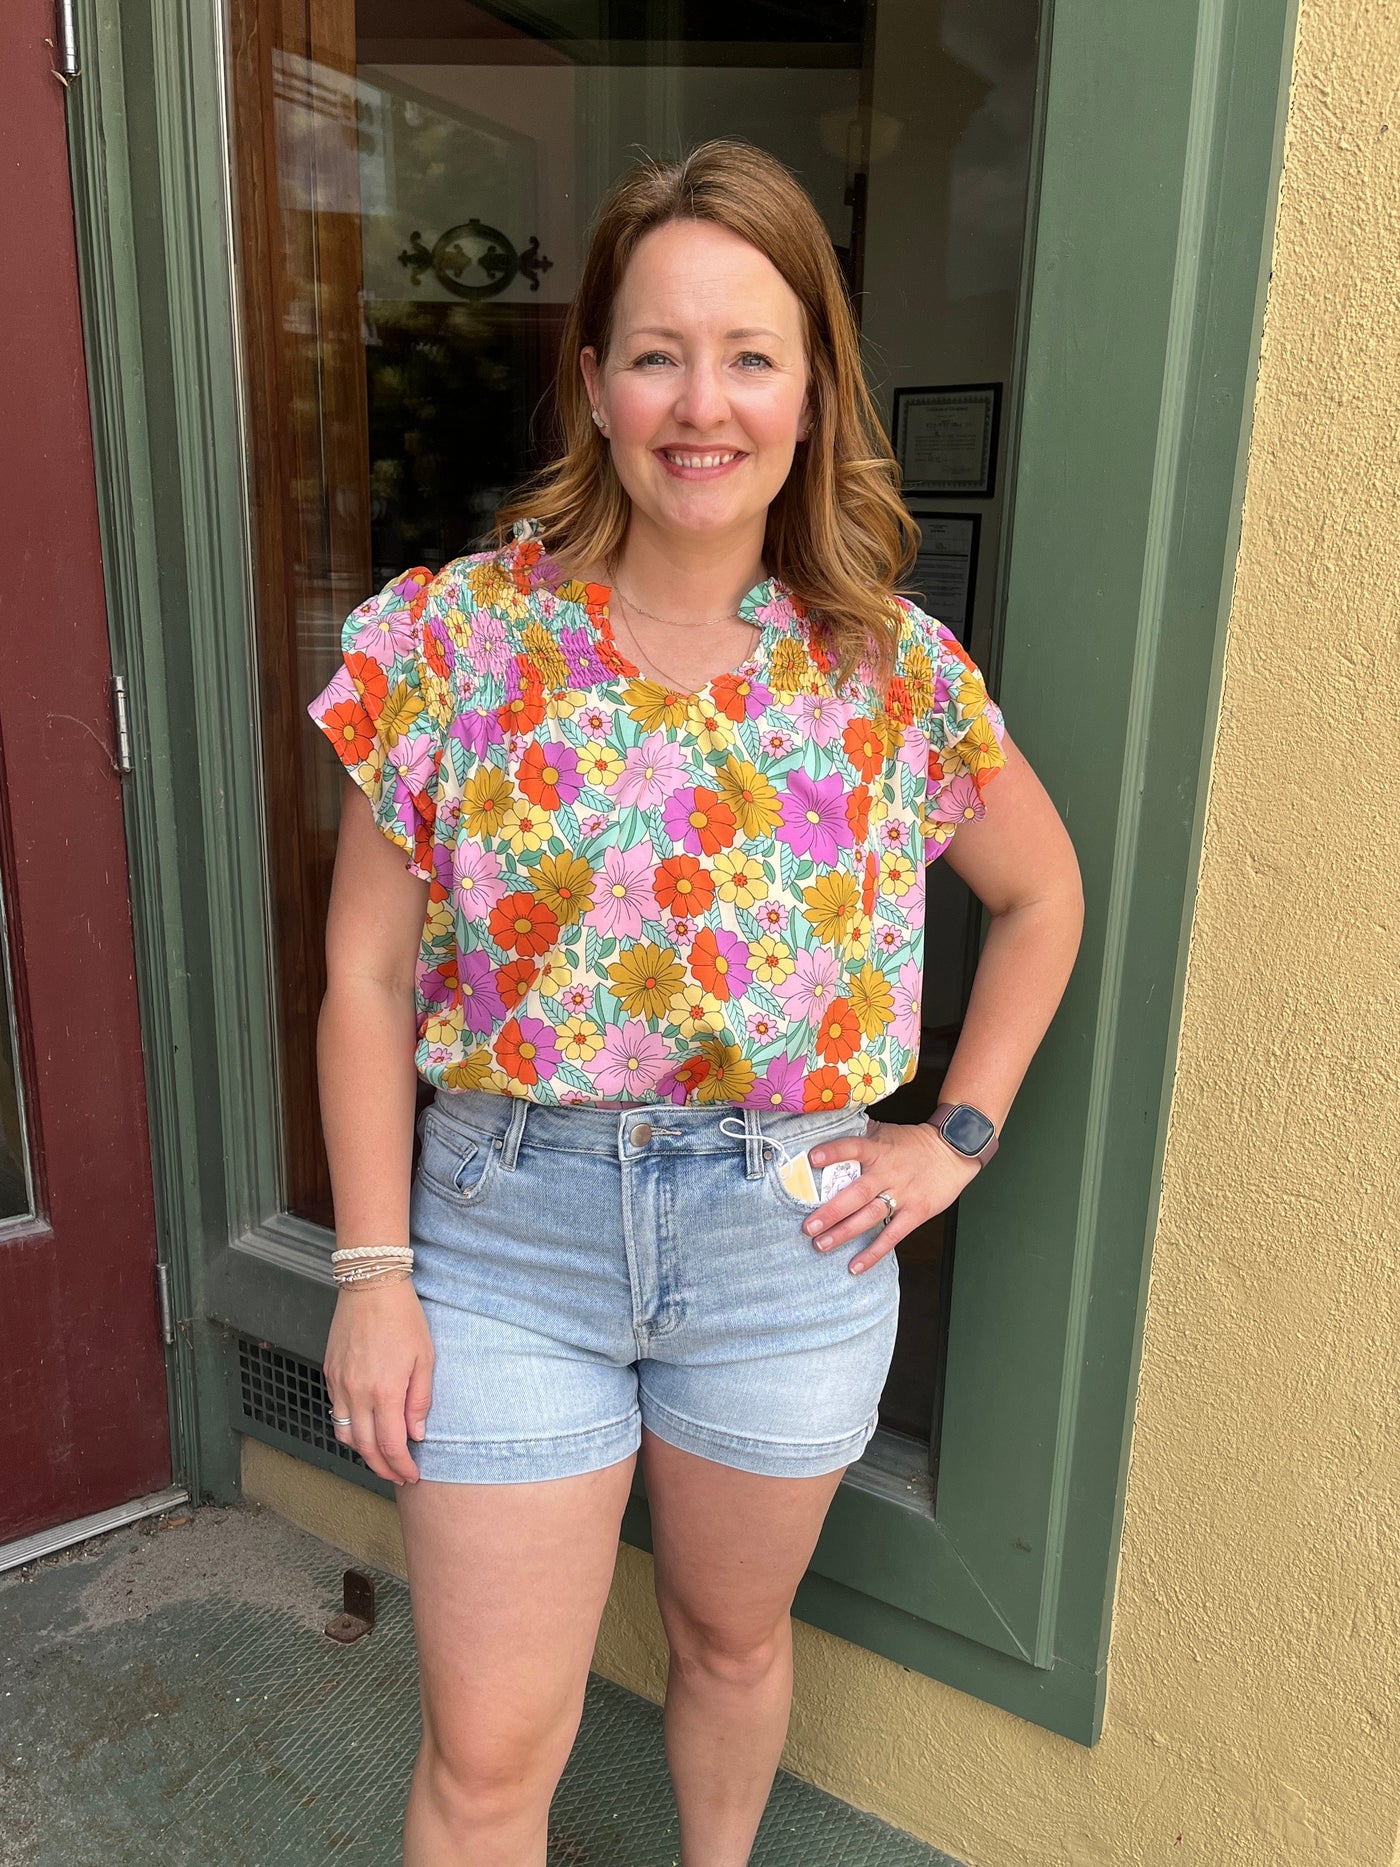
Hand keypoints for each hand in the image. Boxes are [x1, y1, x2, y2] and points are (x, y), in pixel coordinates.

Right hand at [324, 1278, 434, 1484]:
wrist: (370, 1285)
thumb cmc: (403, 1317)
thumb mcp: (425, 1357)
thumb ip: (419, 1400)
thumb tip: (415, 1434)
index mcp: (384, 1391)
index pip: (390, 1445)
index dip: (401, 1466)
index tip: (411, 1475)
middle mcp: (356, 1393)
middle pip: (364, 1448)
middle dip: (382, 1468)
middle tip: (397, 1476)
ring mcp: (339, 1384)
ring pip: (345, 1434)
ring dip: (363, 1452)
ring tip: (382, 1458)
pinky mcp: (330, 1373)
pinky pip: (337, 1412)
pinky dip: (350, 1428)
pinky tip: (366, 1427)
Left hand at [804, 1118, 983, 1273]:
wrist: (953, 1150)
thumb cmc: (913, 1143)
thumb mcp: (886, 1132)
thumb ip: (860, 1136)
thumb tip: (824, 1133)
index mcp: (879, 1150)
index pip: (854, 1147)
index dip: (833, 1152)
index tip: (812, 1159)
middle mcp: (888, 1173)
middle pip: (857, 1193)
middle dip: (831, 1212)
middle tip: (808, 1226)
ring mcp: (903, 1194)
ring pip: (870, 1216)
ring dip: (844, 1233)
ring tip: (820, 1245)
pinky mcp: (916, 1213)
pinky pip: (892, 1236)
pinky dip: (873, 1253)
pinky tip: (855, 1266)